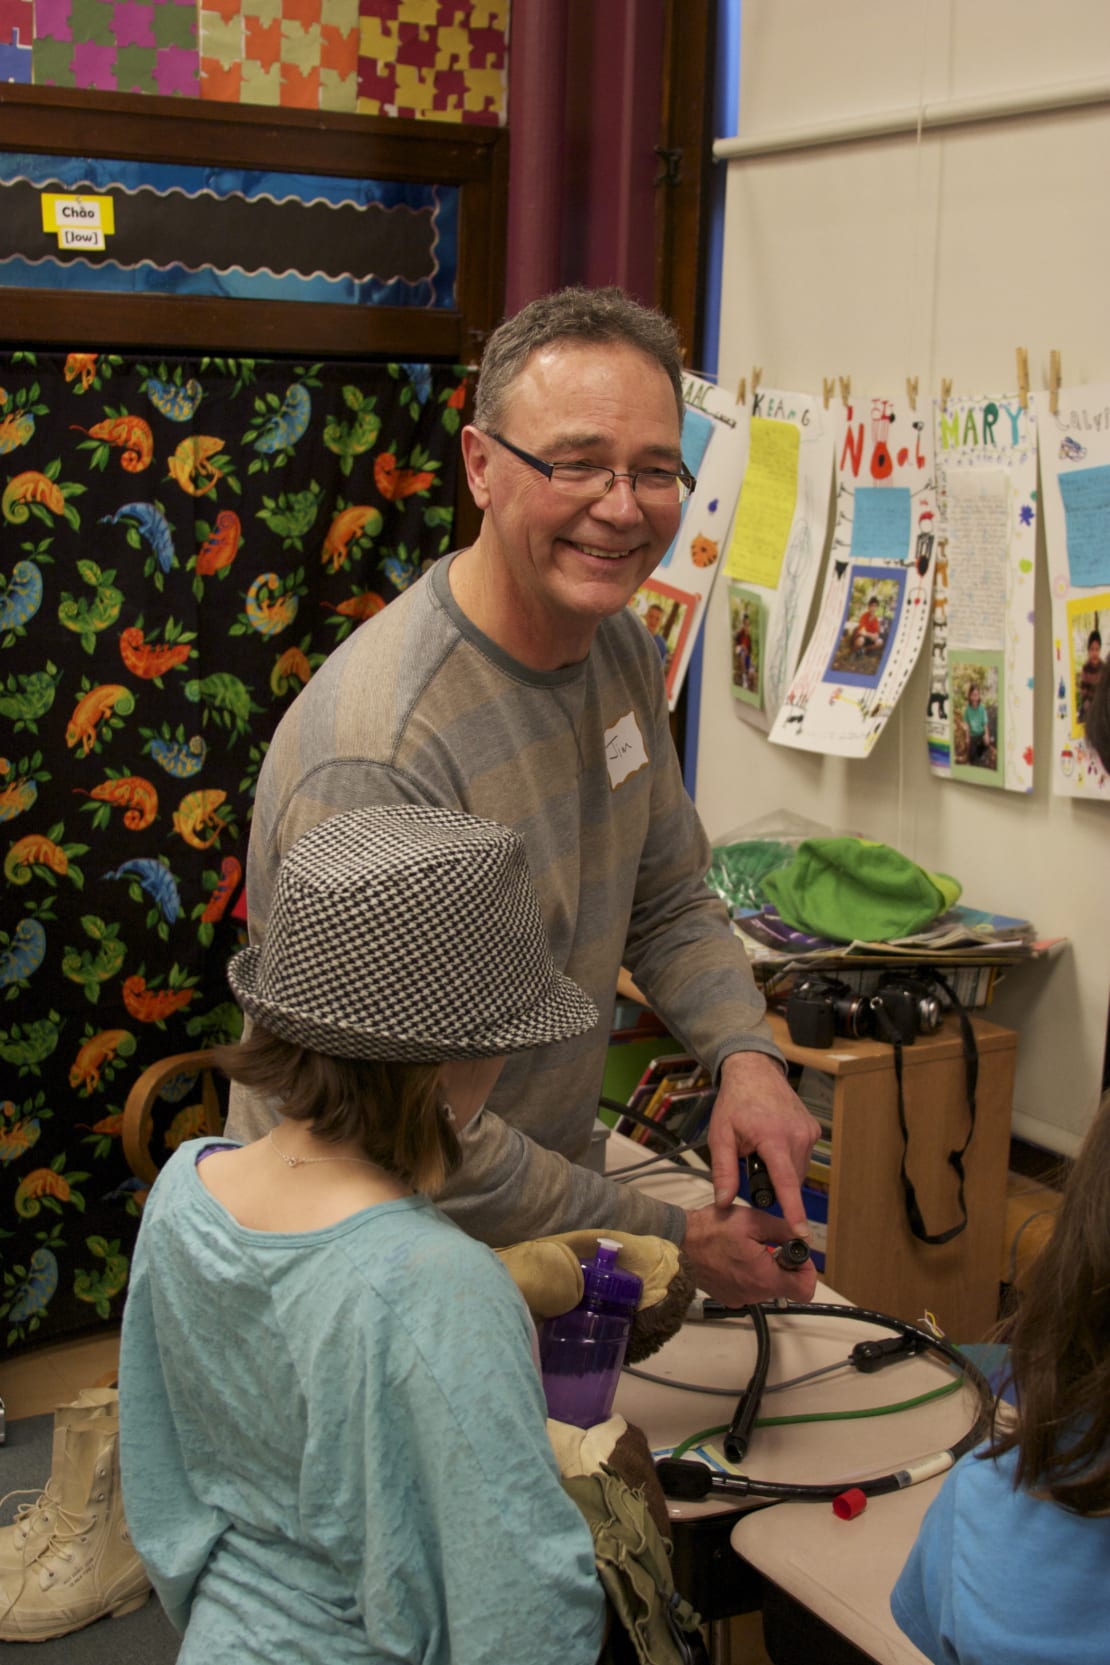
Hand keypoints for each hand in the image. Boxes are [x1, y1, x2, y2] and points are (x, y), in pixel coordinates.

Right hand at [681, 1201, 818, 1305]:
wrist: (678, 1242)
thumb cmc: (710, 1231)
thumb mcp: (753, 1220)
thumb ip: (784, 1229)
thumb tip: (803, 1237)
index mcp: (763, 1277)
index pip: (805, 1289)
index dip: (807, 1270)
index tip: (796, 1253)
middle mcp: (754, 1294)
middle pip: (786, 1286)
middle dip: (783, 1264)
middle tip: (767, 1244)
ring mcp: (741, 1298)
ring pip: (768, 1286)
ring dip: (765, 1268)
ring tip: (747, 1247)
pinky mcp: (729, 1297)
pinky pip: (750, 1288)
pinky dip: (749, 1273)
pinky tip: (736, 1256)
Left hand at [708, 1052, 820, 1234]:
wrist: (754, 1071)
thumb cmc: (735, 1102)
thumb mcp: (720, 1136)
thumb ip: (723, 1171)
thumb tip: (724, 1202)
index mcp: (772, 1137)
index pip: (785, 1182)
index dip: (794, 1210)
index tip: (803, 1232)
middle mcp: (796, 1135)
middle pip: (790, 1181)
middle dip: (772, 1184)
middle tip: (751, 1163)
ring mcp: (808, 1132)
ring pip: (797, 1171)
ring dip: (781, 1172)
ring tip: (762, 1149)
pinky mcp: (814, 1129)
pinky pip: (803, 1157)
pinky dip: (789, 1159)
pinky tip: (774, 1144)